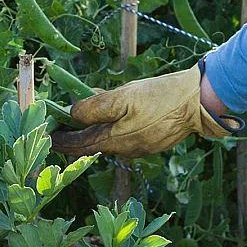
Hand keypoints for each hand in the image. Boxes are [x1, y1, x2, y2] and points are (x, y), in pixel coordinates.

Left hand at [51, 65, 241, 158]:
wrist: (199, 101)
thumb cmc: (162, 97)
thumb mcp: (124, 97)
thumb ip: (95, 107)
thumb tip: (73, 113)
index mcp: (116, 141)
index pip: (79, 145)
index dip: (61, 140)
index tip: (47, 135)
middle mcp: (127, 150)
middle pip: (94, 144)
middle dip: (77, 135)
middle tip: (63, 125)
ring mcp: (143, 147)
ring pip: (112, 140)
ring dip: (97, 130)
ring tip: (88, 115)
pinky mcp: (155, 140)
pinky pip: (127, 136)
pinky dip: (116, 126)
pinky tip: (117, 113)